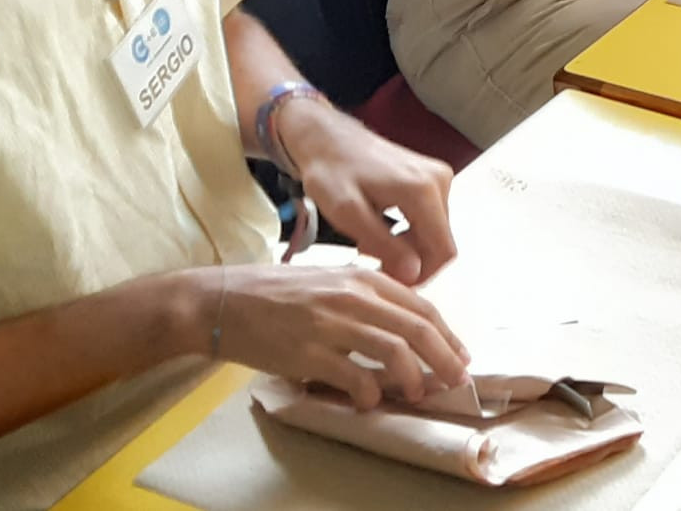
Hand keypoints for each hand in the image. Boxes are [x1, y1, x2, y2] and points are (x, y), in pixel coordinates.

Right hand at [208, 263, 470, 408]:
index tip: (459, 354)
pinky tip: (370, 401)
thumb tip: (402, 324)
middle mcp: (353, 297)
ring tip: (418, 393)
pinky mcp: (309, 352)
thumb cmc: (275, 293)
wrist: (221, 300)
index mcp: (362, 278)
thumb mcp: (329, 280)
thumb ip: (366, 296)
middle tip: (456, 380)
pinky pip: (354, 377)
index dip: (446, 333)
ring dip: (414, 378)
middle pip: (417, 328)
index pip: (420, 305)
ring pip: (394, 351)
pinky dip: (370, 394)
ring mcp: (332, 324)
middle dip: (444, 357)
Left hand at [278, 101, 457, 284]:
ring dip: (405, 247)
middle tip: (370, 259)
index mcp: (423, 191)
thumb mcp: (348, 213)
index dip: (421, 275)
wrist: (327, 138)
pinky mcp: (433, 177)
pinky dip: (407, 231)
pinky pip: (430, 218)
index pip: (443, 251)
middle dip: (408, 260)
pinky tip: (379, 228)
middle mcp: (440, 181)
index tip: (389, 280)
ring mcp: (439, 177)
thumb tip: (414, 273)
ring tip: (369, 243)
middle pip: (439, 242)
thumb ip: (383, 244)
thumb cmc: (331, 172)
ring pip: (434, 232)